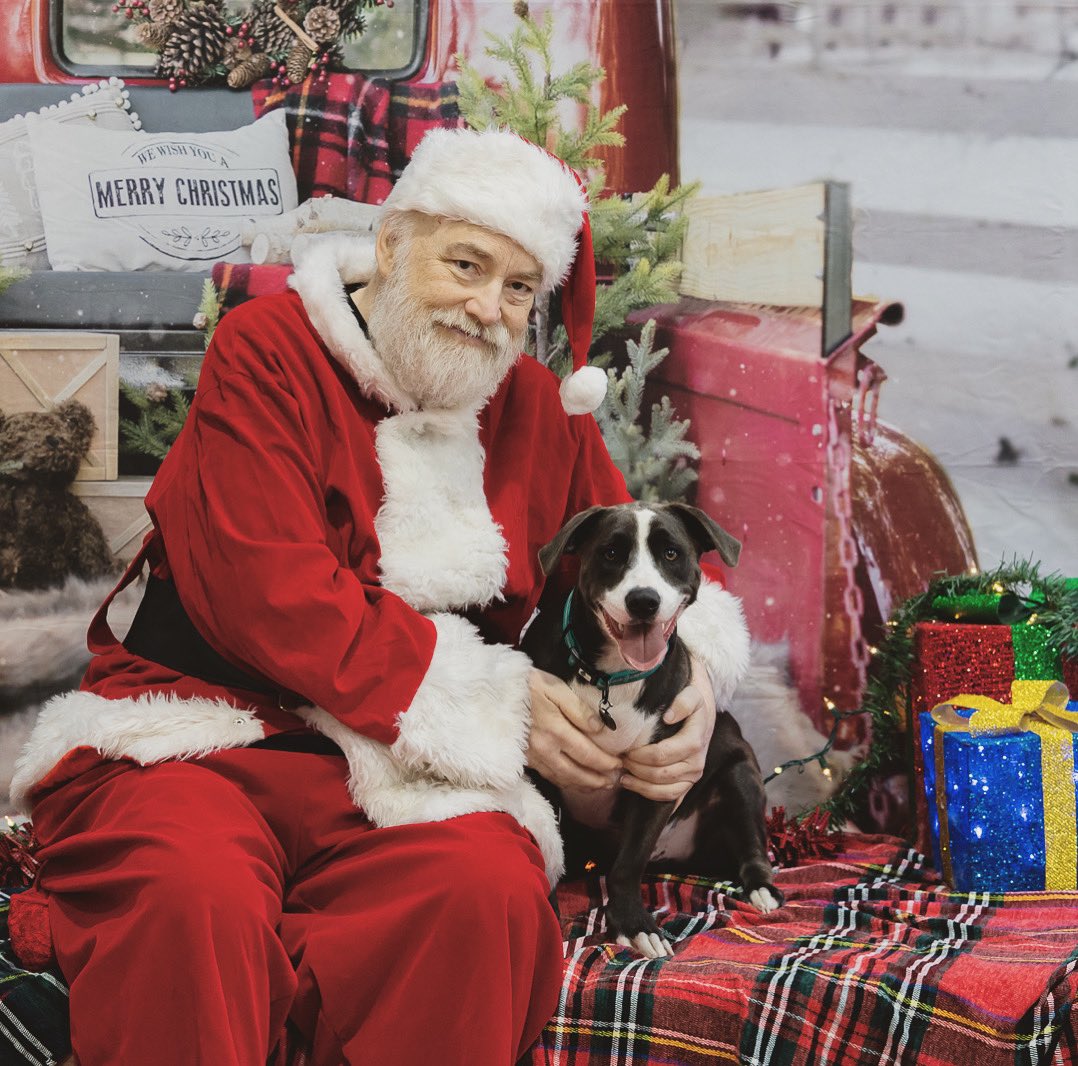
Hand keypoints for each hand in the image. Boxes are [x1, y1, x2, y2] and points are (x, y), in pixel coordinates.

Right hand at [527, 669, 622, 790]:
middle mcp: (544, 749)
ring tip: (599, 786)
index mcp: (555, 730)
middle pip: (576, 773)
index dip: (605, 763)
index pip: (587, 754)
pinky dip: (565, 782)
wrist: (493, 692)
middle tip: (614, 781)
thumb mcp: (555, 688)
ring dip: (583, 785)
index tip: (619, 764)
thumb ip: (578, 709)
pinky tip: (574, 781)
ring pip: (562, 778)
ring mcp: (533, 757)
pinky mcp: (525, 759)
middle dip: (598, 780)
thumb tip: (600, 728)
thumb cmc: (527, 685)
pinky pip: (549, 776)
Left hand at [621, 658, 716, 804]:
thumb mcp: (690, 694)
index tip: (626, 748)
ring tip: (622, 775)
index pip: (662, 755)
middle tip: (621, 759)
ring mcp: (693, 776)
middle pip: (660, 774)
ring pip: (664, 790)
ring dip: (640, 785)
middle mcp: (696, 763)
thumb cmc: (691, 704)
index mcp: (694, 742)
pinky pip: (670, 797)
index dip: (640, 755)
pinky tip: (632, 784)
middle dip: (636, 768)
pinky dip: (649, 794)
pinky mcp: (688, 784)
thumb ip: (683, 702)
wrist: (702, 716)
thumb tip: (668, 717)